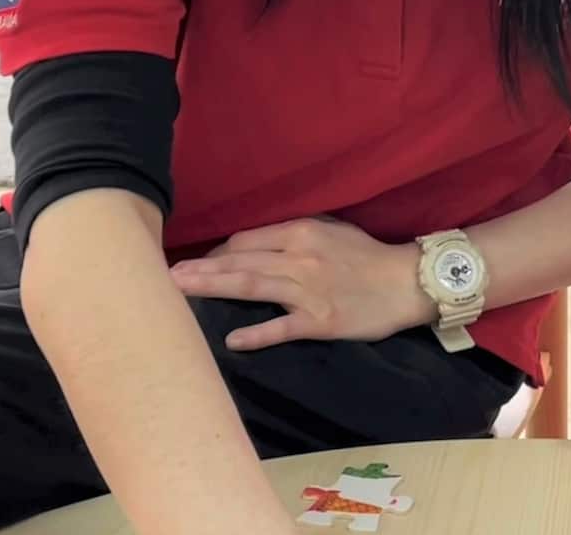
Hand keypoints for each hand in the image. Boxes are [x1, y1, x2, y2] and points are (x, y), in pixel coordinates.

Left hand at [169, 217, 433, 350]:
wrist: (406, 282)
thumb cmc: (367, 256)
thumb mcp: (332, 231)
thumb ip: (295, 235)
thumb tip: (255, 244)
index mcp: (302, 233)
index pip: (246, 240)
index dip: (218, 252)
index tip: (198, 265)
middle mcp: (299, 259)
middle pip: (240, 261)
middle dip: (200, 269)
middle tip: (164, 277)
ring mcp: (307, 291)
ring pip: (251, 287)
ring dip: (212, 289)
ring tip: (179, 293)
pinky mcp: (318, 322)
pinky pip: (280, 328)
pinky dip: (255, 333)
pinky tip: (231, 339)